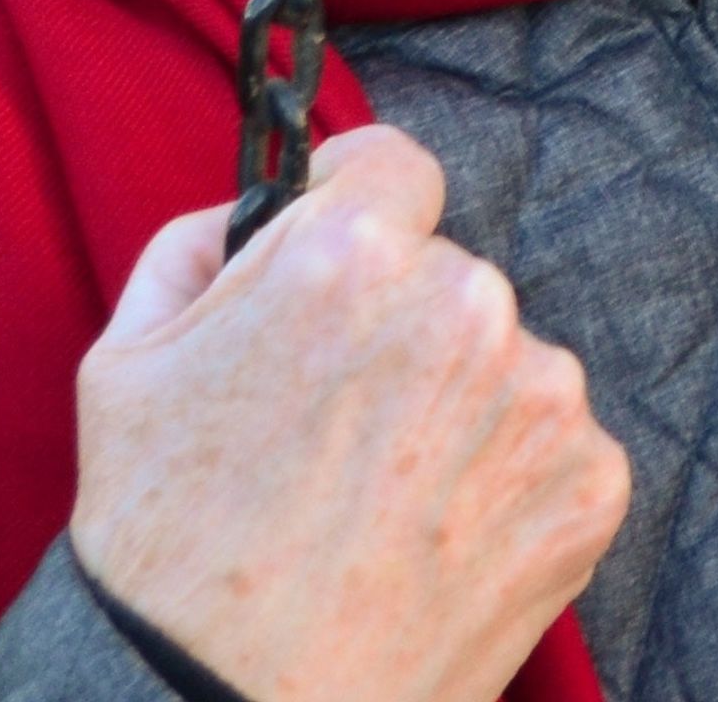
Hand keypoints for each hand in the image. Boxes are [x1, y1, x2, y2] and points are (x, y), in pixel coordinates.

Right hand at [70, 124, 628, 701]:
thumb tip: (259, 203)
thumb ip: (200, 246)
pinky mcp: (591, 484)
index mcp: (353, 257)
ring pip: (503, 363)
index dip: (359, 206)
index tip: (346, 254)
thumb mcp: (126, 367)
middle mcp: (469, 304)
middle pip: (448, 276)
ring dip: (458, 410)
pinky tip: (429, 543)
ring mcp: (542, 397)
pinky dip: (503, 485)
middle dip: (400, 329)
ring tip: (377, 505)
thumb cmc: (164, 549)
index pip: (394, 168)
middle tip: (334, 430)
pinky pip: (550, 448)